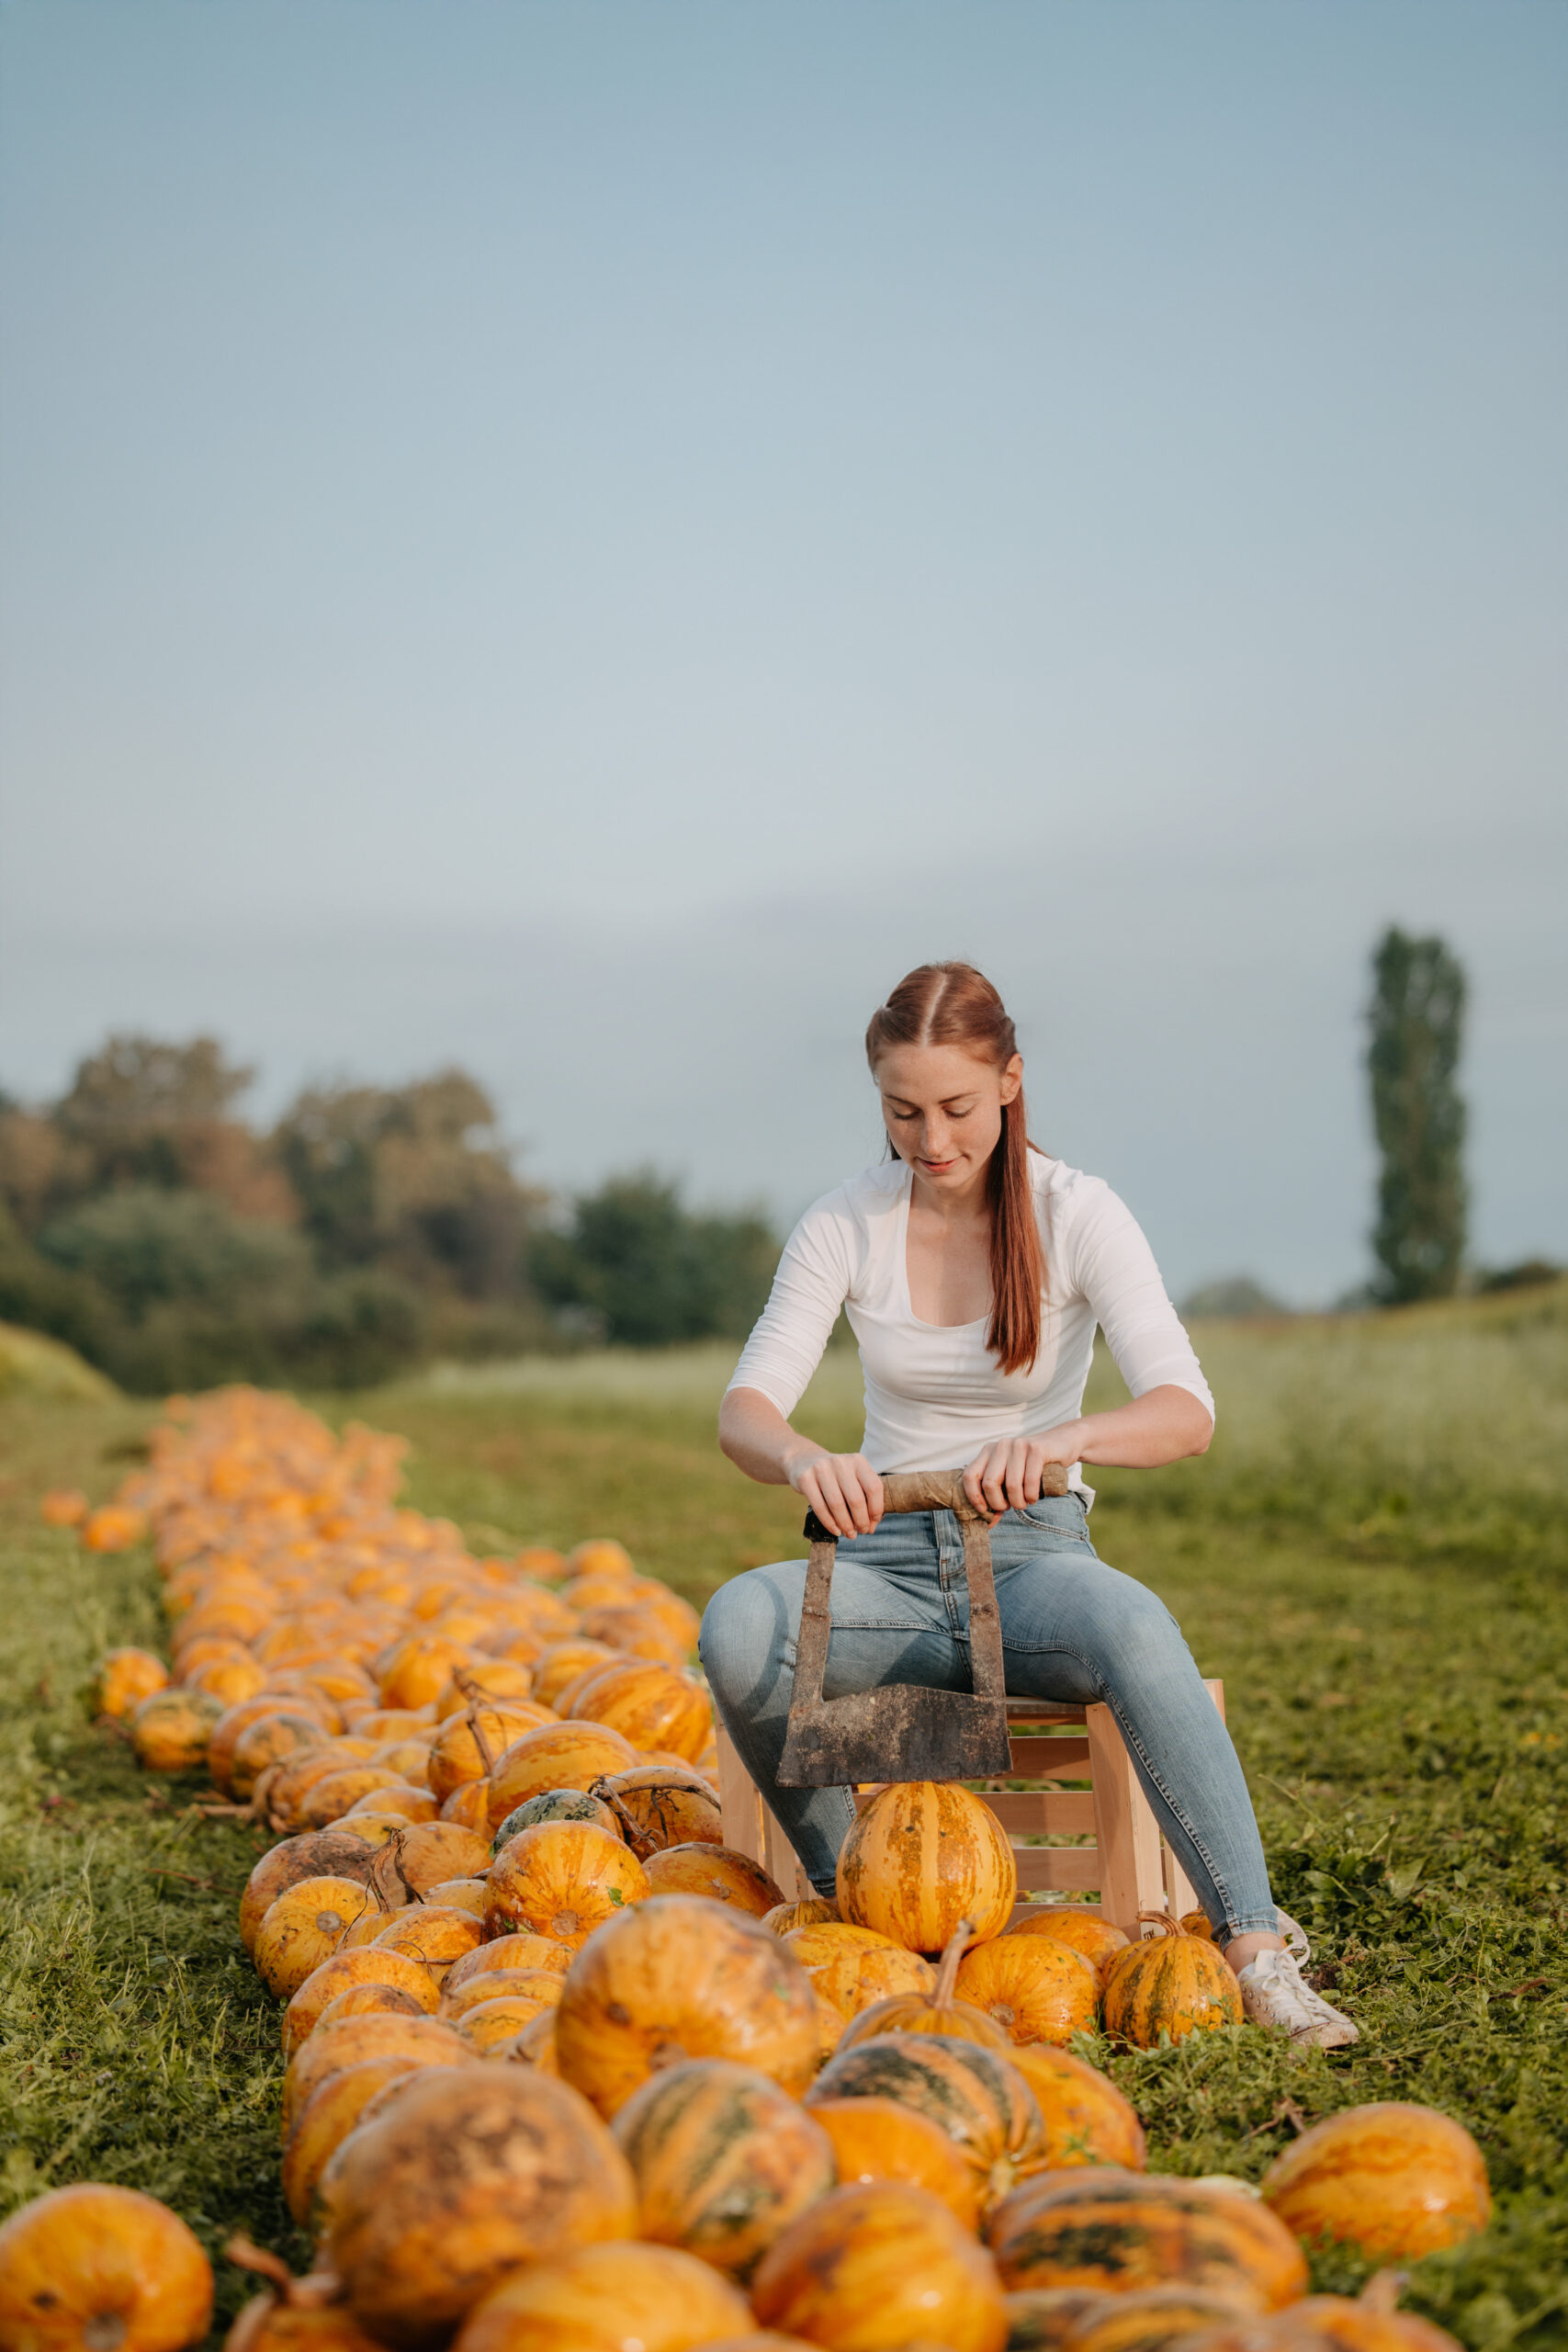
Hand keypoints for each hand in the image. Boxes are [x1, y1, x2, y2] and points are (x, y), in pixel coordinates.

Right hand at [786, 1447, 884, 1538]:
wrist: (804, 1461)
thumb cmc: (836, 1476)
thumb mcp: (853, 1477)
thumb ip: (865, 1497)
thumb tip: (872, 1526)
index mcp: (858, 1461)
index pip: (874, 1487)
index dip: (876, 1509)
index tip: (873, 1523)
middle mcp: (841, 1462)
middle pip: (856, 1499)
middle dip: (861, 1521)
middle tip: (862, 1531)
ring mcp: (821, 1469)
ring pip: (837, 1505)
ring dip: (846, 1525)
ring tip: (850, 1534)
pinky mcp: (805, 1479)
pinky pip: (819, 1507)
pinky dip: (829, 1523)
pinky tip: (836, 1530)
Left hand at [962, 1430, 1080, 1518]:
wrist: (1062, 1444)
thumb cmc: (1032, 1466)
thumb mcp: (1011, 1476)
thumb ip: (998, 1494)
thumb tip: (988, 1523)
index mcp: (989, 1451)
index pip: (970, 1476)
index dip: (974, 1497)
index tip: (985, 1510)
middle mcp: (1001, 1446)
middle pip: (989, 1483)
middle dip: (999, 1504)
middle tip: (1009, 1507)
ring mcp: (1018, 1445)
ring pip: (1011, 1485)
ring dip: (1018, 1502)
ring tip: (1025, 1503)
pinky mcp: (1036, 1449)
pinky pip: (1030, 1481)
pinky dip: (1032, 1495)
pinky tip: (1033, 1497)